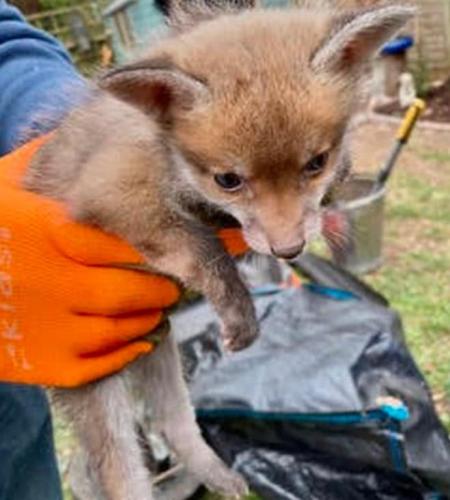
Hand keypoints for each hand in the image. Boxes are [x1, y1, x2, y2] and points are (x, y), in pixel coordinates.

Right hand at [0, 138, 179, 386]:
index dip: (155, 246)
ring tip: (160, 309)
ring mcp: (43, 326)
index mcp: (45, 232)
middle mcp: (48, 281)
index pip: (121, 241)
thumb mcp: (5, 183)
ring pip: (116, 330)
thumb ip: (49, 162)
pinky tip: (141, 341)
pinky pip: (94, 366)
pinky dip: (124, 355)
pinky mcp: (37, 362)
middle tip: (174, 284)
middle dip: (160, 289)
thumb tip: (96, 137)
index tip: (172, 246)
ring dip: (147, 320)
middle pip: (127, 291)